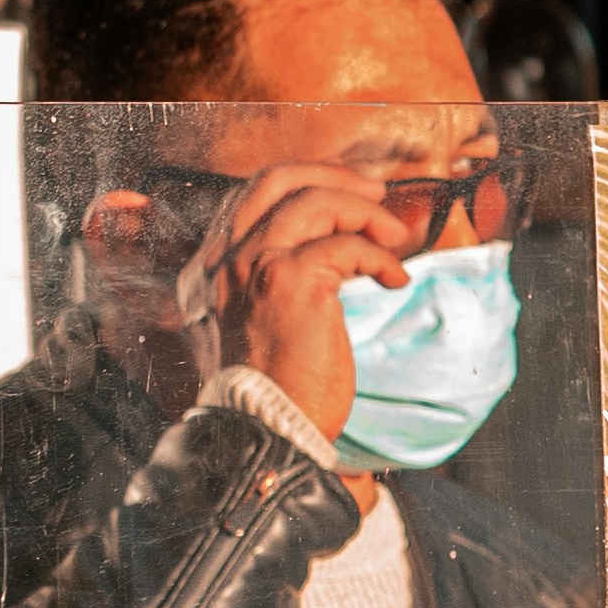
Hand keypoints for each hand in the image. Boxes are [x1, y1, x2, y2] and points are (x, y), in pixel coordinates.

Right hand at [166, 160, 431, 456]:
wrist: (266, 431)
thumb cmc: (273, 388)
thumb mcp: (260, 320)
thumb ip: (275, 278)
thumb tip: (329, 242)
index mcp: (212, 268)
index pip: (251, 195)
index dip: (304, 182)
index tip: (344, 194)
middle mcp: (225, 260)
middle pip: (279, 179)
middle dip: (334, 177)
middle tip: (374, 193)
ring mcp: (255, 266)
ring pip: (316, 201)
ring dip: (365, 212)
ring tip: (394, 237)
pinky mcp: (292, 281)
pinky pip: (348, 245)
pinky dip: (381, 257)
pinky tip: (395, 280)